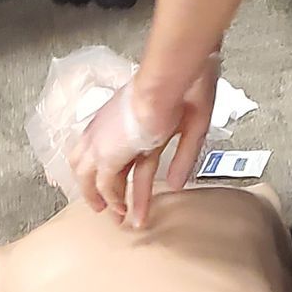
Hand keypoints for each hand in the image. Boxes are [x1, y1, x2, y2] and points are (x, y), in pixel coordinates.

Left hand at [69, 64, 217, 228]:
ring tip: (114, 217)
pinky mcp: (109, 153)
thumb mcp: (193, 125)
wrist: (171, 75)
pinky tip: (122, 211)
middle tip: (111, 205)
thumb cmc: (188, 85)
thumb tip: (177, 184)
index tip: (128, 181)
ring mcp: (110, 140)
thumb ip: (185, 156)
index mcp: (133, 115)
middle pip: (103, 162)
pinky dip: (113, 199)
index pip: (123, 147)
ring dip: (105, 197)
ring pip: (98, 175)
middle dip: (107, 186)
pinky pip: (106, 184)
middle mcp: (117, 129)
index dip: (125, 166)